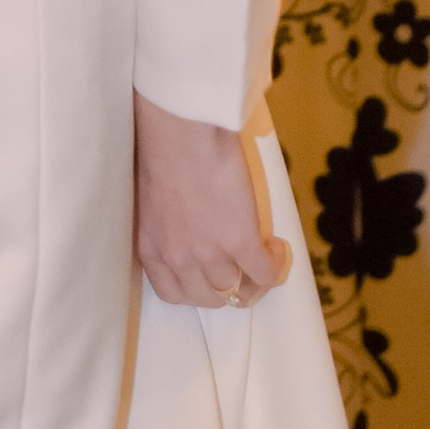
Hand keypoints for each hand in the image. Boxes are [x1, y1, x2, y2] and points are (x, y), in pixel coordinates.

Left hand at [135, 96, 292, 309]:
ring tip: (264, 258)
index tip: (208, 277)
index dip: (195, 289)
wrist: (180, 131)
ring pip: (236, 290)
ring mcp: (209, 253)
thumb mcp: (154, 197)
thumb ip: (167, 219)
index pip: (171, 292)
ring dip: (253, 280)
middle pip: (207, 297)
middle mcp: (177, 257)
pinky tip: (278, 249)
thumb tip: (188, 218)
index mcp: (151, 246)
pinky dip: (275, 266)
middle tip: (240, 271)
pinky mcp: (240, 241)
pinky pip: (265, 273)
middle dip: (225, 290)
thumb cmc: (163, 147)